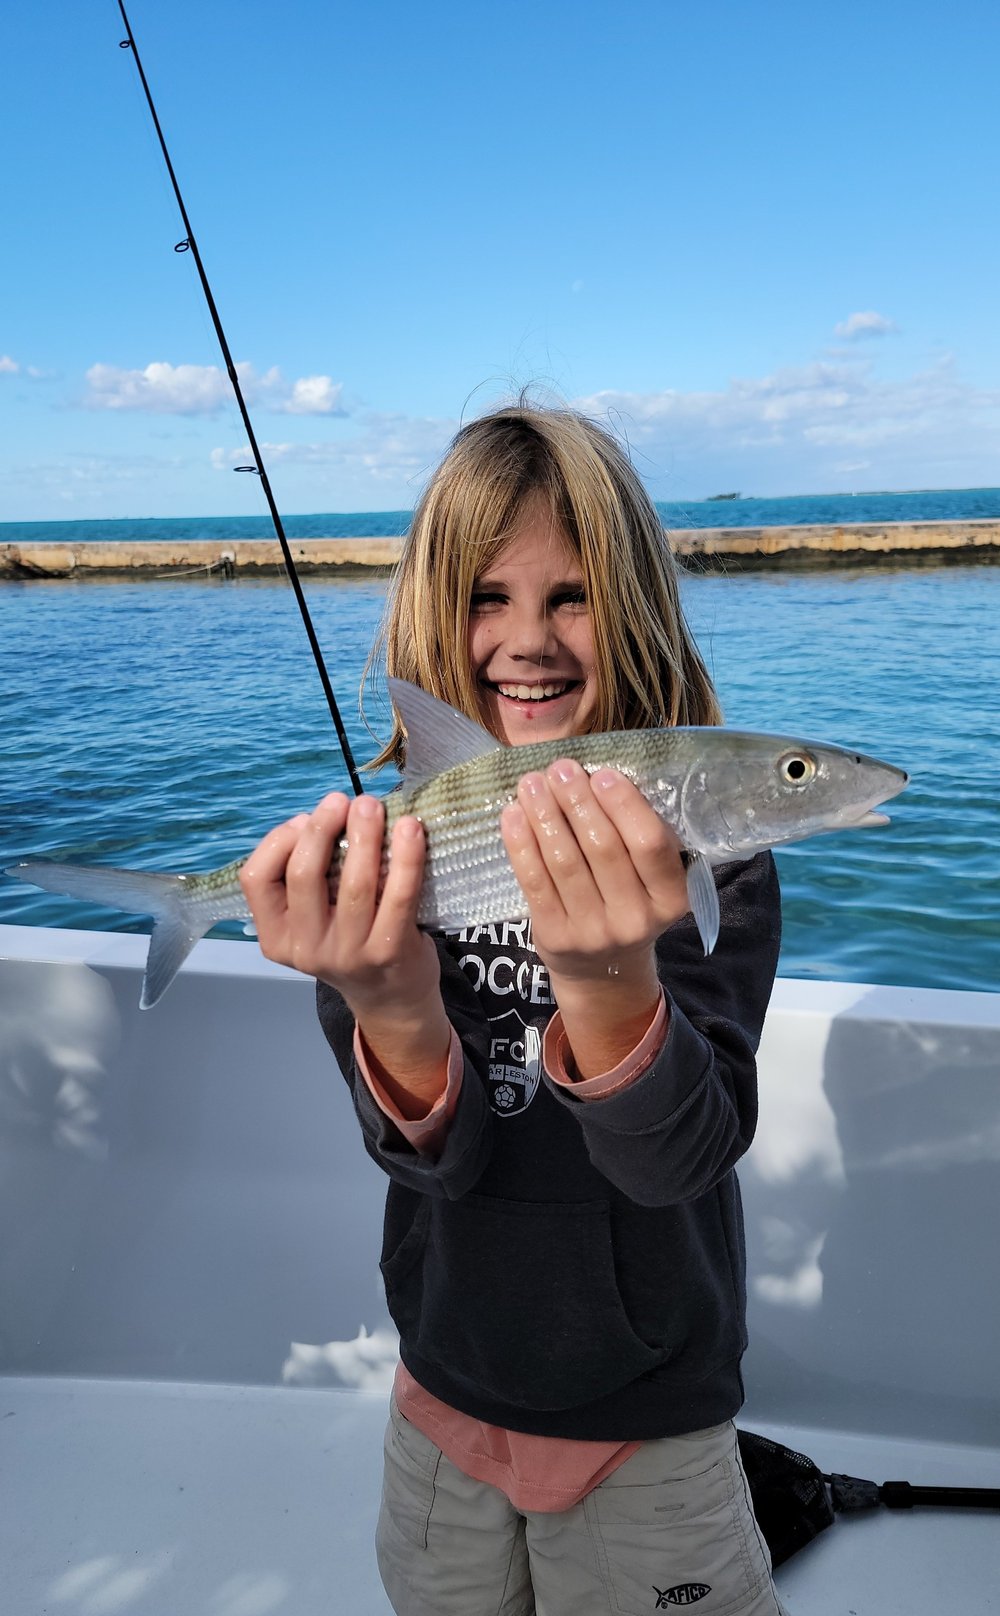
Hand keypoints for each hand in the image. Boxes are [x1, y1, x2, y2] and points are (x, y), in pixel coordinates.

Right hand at [239, 791, 439, 1019]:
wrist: (391, 998)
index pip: (255, 879)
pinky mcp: (388, 952)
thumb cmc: (349, 941)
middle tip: (344, 800)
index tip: (304, 818)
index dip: (278, 840)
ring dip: (365, 833)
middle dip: (322, 827)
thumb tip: (319, 818)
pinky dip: (407, 855)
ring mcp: (347, 954)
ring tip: (373, 806)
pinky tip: (410, 829)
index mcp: (276, 937)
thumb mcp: (311, 919)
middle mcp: (305, 949)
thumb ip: (308, 877)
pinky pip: (398, 894)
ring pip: (354, 882)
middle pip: (303, 874)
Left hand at [499, 759, 687, 1077]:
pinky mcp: (555, 936)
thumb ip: (635, 837)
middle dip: (578, 801)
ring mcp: (593, 932)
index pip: (650, 844)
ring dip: (545, 815)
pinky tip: (512, 814)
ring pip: (564, 861)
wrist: (602, 970)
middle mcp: (635, 919)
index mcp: (671, 898)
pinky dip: (520, 843)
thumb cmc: (628, 903)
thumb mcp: (651, 880)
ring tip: (532, 783)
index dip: (625, 805)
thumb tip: (593, 777)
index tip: (601, 773)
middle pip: (603, 848)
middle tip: (560, 768)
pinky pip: (534, 881)